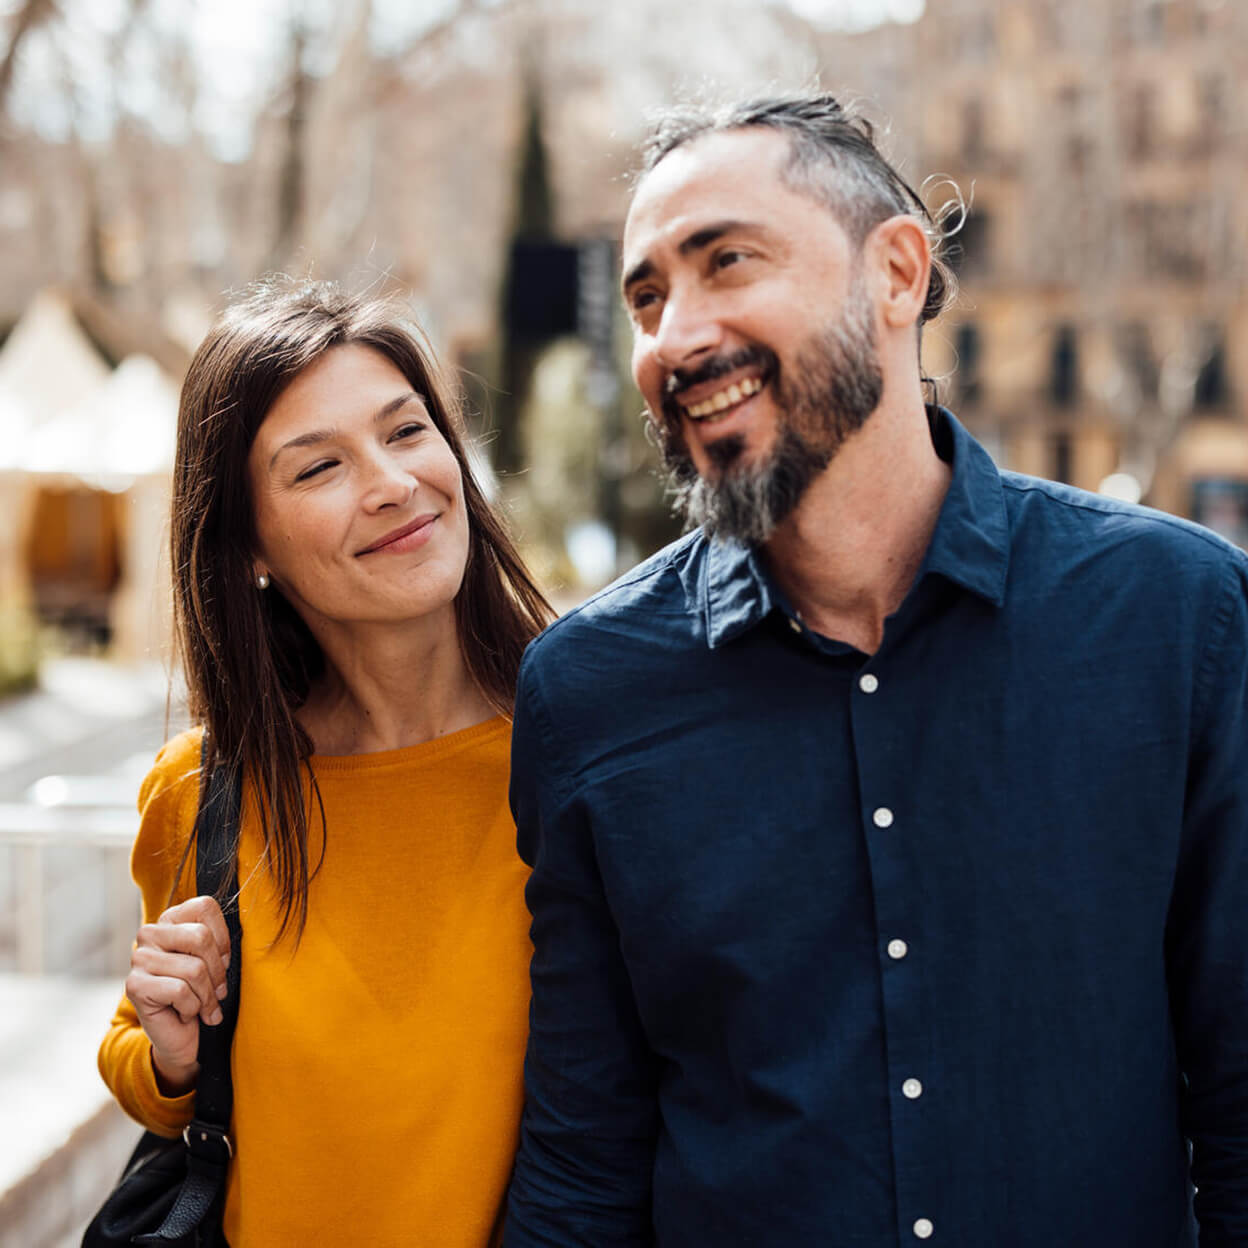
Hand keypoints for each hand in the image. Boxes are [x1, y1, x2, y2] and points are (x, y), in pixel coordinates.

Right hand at [125, 895, 230, 1095]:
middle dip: (217, 971)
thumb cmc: (202, 992)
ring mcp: (139, 959)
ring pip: (194, 968)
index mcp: (171, 919)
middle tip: (218, 990)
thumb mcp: (216, 960)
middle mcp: (150, 933)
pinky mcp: (134, 985)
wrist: (183, 1036)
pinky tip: (185, 1014)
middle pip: (201, 937)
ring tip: (203, 1005)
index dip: (223, 937)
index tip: (223, 961)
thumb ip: (220, 940)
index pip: (205, 907)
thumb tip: (239, 933)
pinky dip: (192, 1008)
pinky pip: (180, 991)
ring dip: (207, 995)